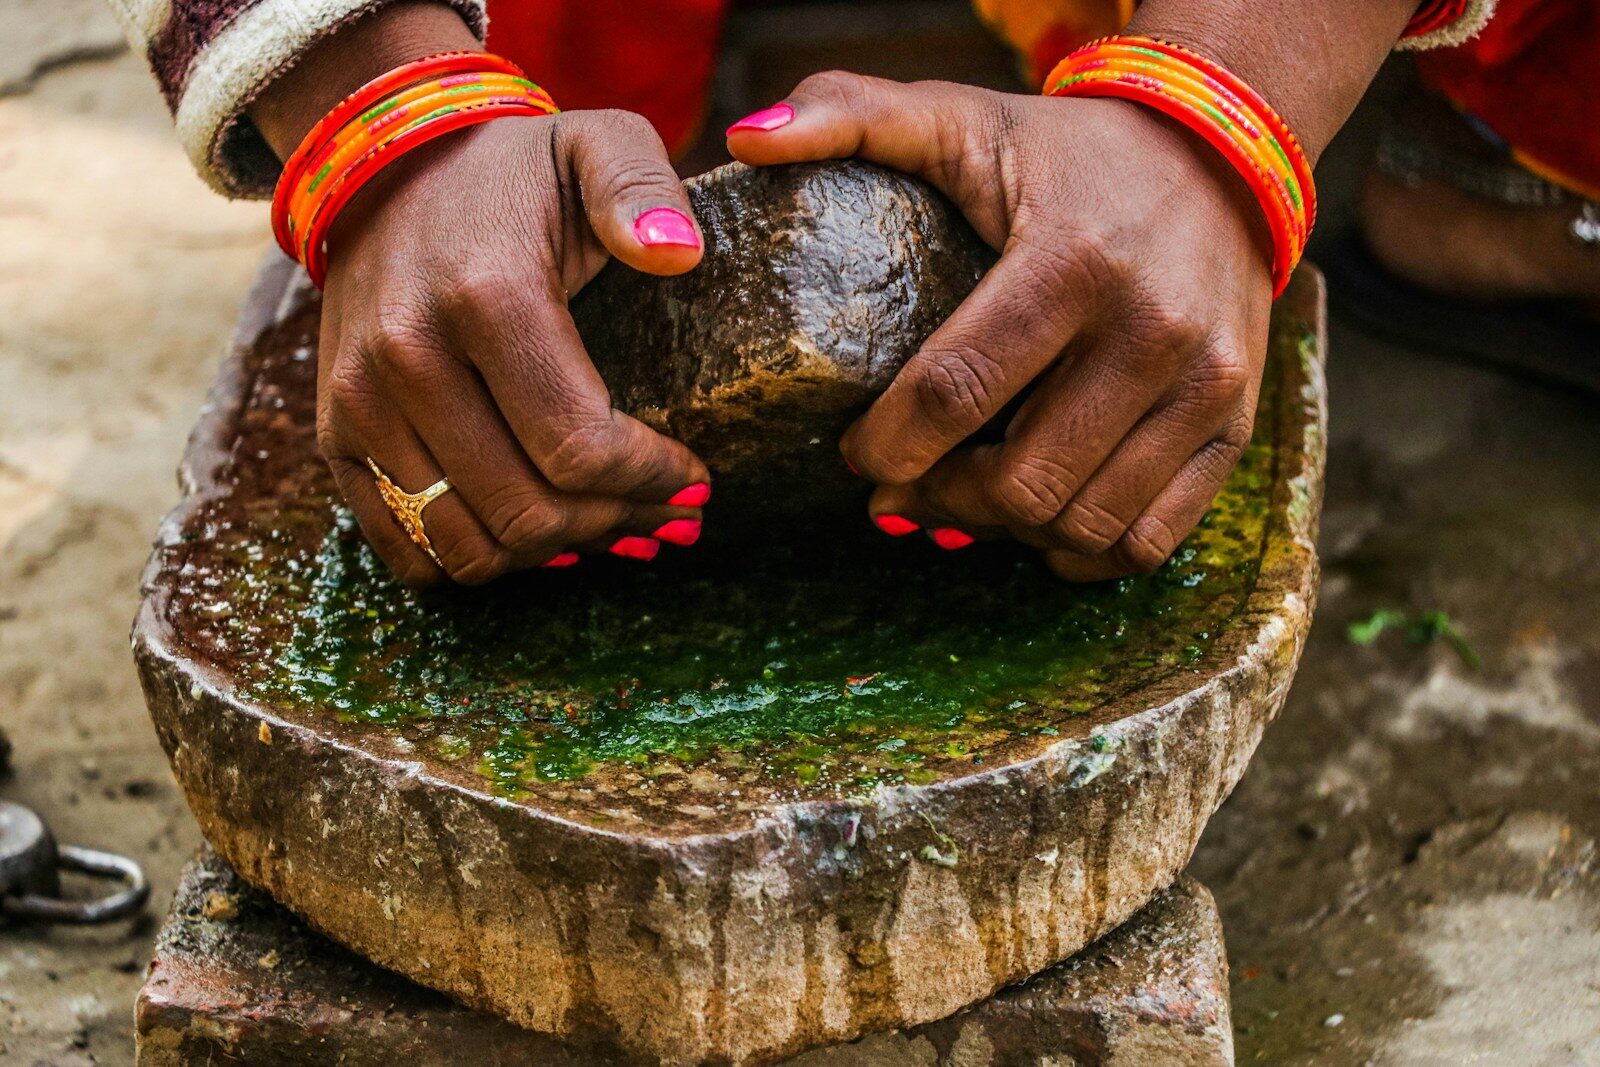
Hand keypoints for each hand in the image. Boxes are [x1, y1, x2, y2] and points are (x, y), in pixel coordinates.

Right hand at [312, 110, 711, 586]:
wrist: (383, 166)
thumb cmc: (513, 171)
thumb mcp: (594, 146)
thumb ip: (642, 187)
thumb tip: (678, 255)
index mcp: (485, 297)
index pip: (578, 446)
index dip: (652, 480)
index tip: (694, 477)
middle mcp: (407, 359)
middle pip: (528, 512)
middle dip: (615, 522)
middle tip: (666, 510)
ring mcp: (360, 405)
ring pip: (471, 548)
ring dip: (554, 554)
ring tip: (608, 525)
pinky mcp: (334, 436)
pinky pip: (407, 550)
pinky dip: (478, 562)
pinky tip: (537, 537)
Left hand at [728, 74, 1274, 579]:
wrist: (1218, 153)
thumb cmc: (1067, 152)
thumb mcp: (961, 116)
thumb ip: (851, 114)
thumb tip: (748, 137)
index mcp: (1072, 260)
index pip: (956, 390)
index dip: (887, 445)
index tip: (857, 455)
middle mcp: (1151, 329)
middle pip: (1021, 479)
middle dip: (940, 496)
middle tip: (906, 481)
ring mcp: (1205, 386)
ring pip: (1083, 520)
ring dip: (1007, 528)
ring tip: (970, 494)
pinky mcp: (1236, 425)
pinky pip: (1150, 539)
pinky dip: (1083, 550)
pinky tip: (1041, 520)